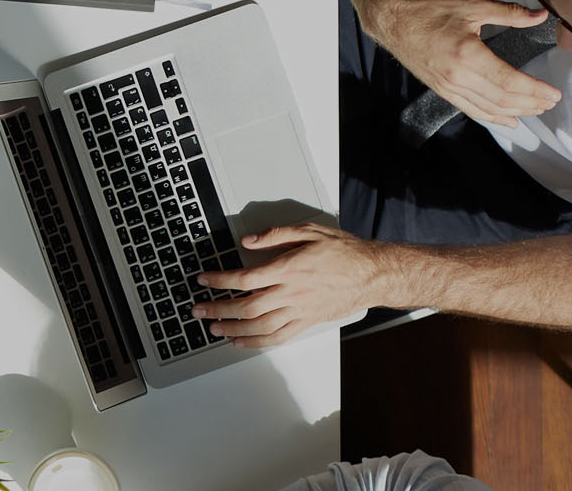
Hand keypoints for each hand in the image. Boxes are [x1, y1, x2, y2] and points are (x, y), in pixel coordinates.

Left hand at [192, 223, 384, 347]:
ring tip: (213, 327)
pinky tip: (241, 342)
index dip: (220, 280)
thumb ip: (276, 235)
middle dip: (218, 309)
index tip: (203, 279)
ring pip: (260, 326)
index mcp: (289, 269)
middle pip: (247, 307)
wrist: (373, 274)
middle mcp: (292, 294)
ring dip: (233, 329)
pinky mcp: (307, 322)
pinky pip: (278, 337)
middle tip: (198, 309)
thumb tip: (248, 240)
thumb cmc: (344, 251)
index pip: (245, 279)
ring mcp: (300, 311)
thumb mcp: (310, 230)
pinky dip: (257, 342)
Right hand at [368, 0, 561, 126]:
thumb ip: (509, 13)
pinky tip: (508, 121)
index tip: (554, 93)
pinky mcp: (442, 90)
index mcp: (468, 55)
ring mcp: (448, 87)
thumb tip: (540, 15)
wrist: (395, 19)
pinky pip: (471, 110)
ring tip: (536, 110)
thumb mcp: (473, 5)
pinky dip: (492, 118)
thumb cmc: (430, 11)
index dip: (535, 90)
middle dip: (531, 104)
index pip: (510, 82)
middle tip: (551, 102)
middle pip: (503, 100)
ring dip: (515, 113)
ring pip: (488, 109)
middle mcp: (458, 77)